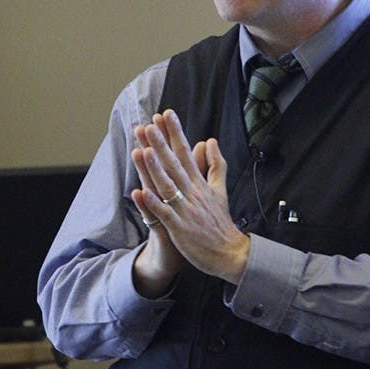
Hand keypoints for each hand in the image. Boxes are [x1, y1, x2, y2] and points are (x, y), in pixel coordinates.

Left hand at [131, 110, 249, 286]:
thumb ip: (216, 165)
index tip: (166, 114)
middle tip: (149, 125)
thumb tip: (210, 141)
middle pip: (175, 165)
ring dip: (154, 168)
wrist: (229, 254)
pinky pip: (164, 213)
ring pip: (168, 186)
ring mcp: (185, 210)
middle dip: (161, 144)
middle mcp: (192, 193)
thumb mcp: (220, 190)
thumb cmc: (220, 223)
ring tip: (142, 150)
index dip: (175, 133)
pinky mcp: (179, 228)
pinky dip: (153, 203)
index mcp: (200, 184)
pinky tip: (140, 192)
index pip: (186, 153)